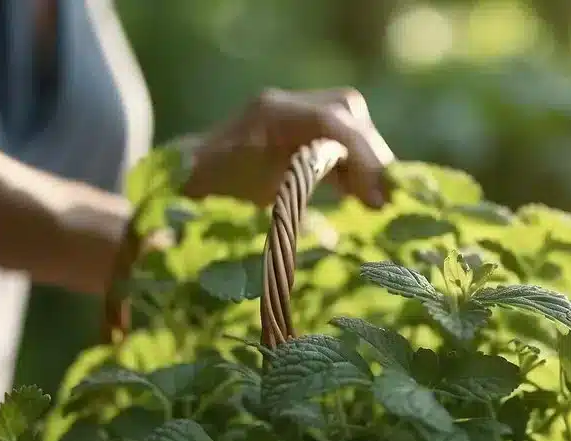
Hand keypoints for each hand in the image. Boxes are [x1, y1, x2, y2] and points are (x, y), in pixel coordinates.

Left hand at [182, 87, 394, 208]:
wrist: (187, 177)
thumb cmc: (208, 190)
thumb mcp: (246, 191)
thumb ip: (295, 189)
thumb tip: (347, 206)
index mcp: (271, 113)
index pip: (331, 119)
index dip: (361, 156)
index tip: (377, 196)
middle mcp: (286, 105)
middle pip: (348, 112)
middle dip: (371, 155)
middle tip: (383, 200)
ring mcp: (294, 114)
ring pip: (350, 124)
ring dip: (368, 162)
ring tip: (376, 202)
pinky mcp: (301, 130)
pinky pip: (341, 139)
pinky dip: (357, 167)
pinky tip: (362, 196)